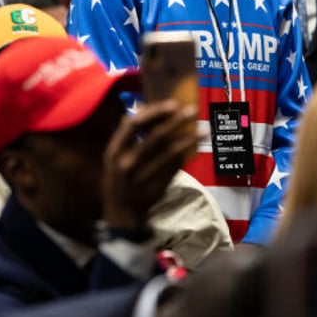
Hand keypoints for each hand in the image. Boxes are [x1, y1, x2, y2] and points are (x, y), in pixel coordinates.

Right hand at [101, 100, 200, 229]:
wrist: (122, 212)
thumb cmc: (119, 177)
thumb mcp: (114, 155)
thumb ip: (127, 133)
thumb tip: (142, 106)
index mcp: (114, 151)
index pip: (133, 125)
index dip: (154, 112)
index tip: (172, 104)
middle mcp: (128, 163)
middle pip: (156, 137)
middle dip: (177, 121)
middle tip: (192, 110)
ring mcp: (144, 176)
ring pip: (171, 153)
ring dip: (189, 139)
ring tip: (203, 129)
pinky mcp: (158, 186)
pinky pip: (175, 167)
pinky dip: (186, 155)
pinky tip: (195, 146)